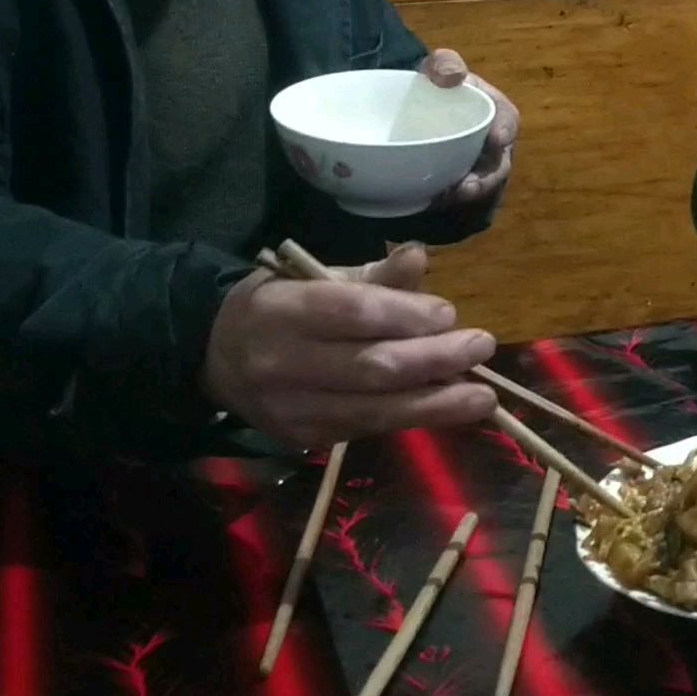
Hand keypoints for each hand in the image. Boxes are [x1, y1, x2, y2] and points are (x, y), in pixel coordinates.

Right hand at [201, 243, 499, 448]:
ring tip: (482, 396)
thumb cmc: (281, 305)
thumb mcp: (315, 278)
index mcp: (283, 310)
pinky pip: (368, 428)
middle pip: (372, 366)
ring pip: (375, 409)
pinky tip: (448, 407)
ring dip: (437, 403)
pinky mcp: (304, 438)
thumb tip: (419, 257)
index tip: (449, 313)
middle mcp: (284, 363)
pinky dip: (412, 417)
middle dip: (435, 359)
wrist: (214, 356)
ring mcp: (293, 408)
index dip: (406, 314)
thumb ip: (371, 276)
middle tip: (482, 346)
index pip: (352, 312)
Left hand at [422, 49, 518, 208]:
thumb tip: (452, 76)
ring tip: (444, 199)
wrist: (412, 106)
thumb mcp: (439, 67)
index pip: (508, 120)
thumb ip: (445, 63)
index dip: (506, 130)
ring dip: (464, 195)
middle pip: (497, 166)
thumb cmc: (436, 85)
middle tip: (465, 188)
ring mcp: (475, 166)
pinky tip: (427, 201)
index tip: (498, 141)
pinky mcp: (457, 182)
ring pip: (478, 186)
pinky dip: (444, 200)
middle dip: (485, 181)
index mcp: (494, 112)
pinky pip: (456, 196)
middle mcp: (490, 144)